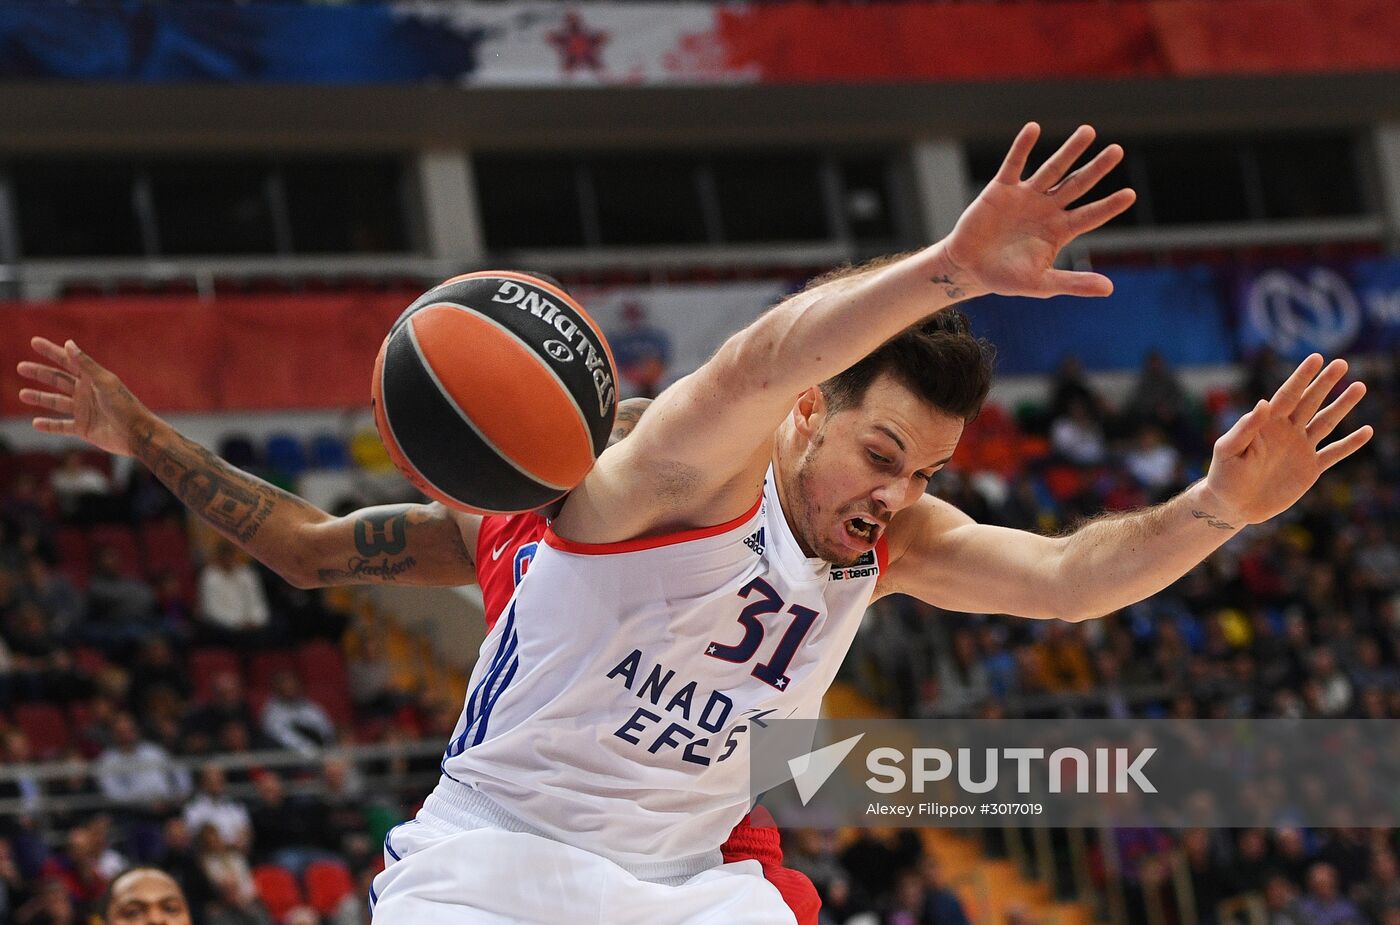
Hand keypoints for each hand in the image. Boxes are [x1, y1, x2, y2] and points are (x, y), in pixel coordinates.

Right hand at [16, 337, 151, 456]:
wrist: (137, 434)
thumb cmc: (125, 406)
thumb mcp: (105, 382)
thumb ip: (86, 365)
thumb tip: (68, 344)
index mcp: (93, 379)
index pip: (68, 362)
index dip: (52, 351)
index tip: (34, 342)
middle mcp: (86, 393)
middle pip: (58, 380)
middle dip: (40, 373)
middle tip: (21, 367)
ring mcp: (84, 411)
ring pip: (57, 402)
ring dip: (40, 398)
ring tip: (23, 394)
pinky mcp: (84, 429)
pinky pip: (62, 426)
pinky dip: (49, 426)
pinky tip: (36, 423)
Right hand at [940, 123, 1135, 299]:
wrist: (968, 268)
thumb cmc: (1005, 278)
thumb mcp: (1041, 284)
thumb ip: (1074, 283)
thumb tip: (1109, 289)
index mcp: (1059, 230)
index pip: (1090, 215)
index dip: (1109, 206)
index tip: (1129, 195)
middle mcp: (1047, 209)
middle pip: (1077, 184)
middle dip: (1097, 168)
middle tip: (1117, 151)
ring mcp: (1026, 196)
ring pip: (1053, 169)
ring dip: (1070, 151)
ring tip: (1088, 131)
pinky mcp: (1002, 188)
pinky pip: (1014, 164)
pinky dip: (1023, 146)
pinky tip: (1033, 128)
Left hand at [1203, 355, 1372, 525]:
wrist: (1233, 505)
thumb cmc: (1224, 475)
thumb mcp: (1227, 450)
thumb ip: (1245, 428)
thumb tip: (1263, 402)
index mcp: (1267, 423)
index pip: (1287, 395)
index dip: (1301, 377)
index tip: (1316, 358)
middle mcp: (1287, 431)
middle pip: (1310, 402)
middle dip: (1325, 383)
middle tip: (1342, 363)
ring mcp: (1300, 448)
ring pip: (1326, 422)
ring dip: (1343, 406)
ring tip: (1359, 386)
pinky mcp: (1310, 469)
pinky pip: (1334, 454)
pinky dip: (1350, 444)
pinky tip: (1367, 431)